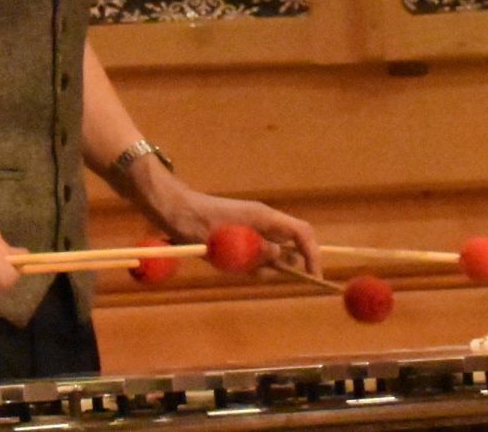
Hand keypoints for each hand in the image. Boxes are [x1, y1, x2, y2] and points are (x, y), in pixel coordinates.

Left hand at [144, 182, 320, 278]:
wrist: (174, 210)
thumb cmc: (199, 224)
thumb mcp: (229, 244)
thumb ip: (257, 252)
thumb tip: (281, 257)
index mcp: (264, 216)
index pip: (302, 232)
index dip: (312, 254)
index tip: (313, 277)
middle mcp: (263, 219)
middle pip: (289, 244)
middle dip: (282, 265)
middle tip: (259, 274)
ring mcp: (253, 225)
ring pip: (271, 252)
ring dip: (261, 265)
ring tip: (233, 264)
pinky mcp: (242, 232)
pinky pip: (255, 252)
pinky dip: (248, 263)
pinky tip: (226, 261)